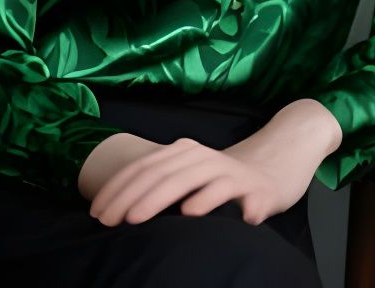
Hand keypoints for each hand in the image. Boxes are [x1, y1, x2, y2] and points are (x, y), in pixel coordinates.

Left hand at [86, 99, 341, 226]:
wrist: (278, 167)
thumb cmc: (224, 181)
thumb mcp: (191, 177)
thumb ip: (161, 185)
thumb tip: (115, 211)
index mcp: (184, 153)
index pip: (144, 167)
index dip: (117, 188)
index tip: (95, 213)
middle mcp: (203, 157)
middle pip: (162, 173)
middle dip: (130, 197)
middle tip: (109, 221)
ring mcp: (230, 171)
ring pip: (190, 179)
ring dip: (160, 198)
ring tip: (137, 218)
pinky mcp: (254, 188)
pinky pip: (230, 193)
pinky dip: (210, 202)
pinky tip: (192, 214)